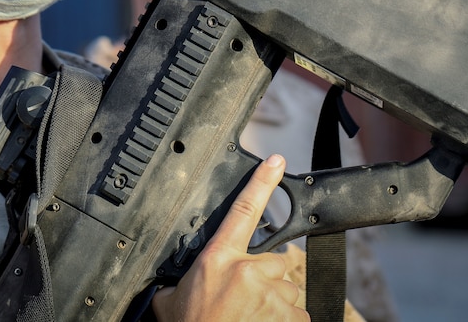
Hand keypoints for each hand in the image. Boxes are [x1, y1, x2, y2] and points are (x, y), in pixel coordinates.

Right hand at [151, 154, 308, 321]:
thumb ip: (178, 280)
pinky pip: (297, 314)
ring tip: (248, 319)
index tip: (277, 162)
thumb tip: (170, 279)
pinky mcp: (291, 318)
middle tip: (239, 302)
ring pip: (285, 291)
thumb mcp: (171, 301)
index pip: (243, 210)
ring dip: (274, 304)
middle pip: (271, 264)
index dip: (262, 182)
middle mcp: (249, 271)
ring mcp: (273, 295)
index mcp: (219, 258)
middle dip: (261, 281)